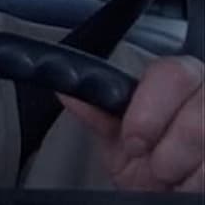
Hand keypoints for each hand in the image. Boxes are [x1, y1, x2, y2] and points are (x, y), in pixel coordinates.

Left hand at [60, 55, 204, 191]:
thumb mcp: (121, 138)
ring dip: (188, 173)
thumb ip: (101, 113)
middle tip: (156, 167)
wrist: (167, 189)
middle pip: (199, 117)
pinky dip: (199, 183)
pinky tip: (189, 184)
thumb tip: (71, 91)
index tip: (133, 141)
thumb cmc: (146, 159)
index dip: (149, 112)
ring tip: (174, 178)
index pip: (172, 74)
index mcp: (179, 79)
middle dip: (171, 152)